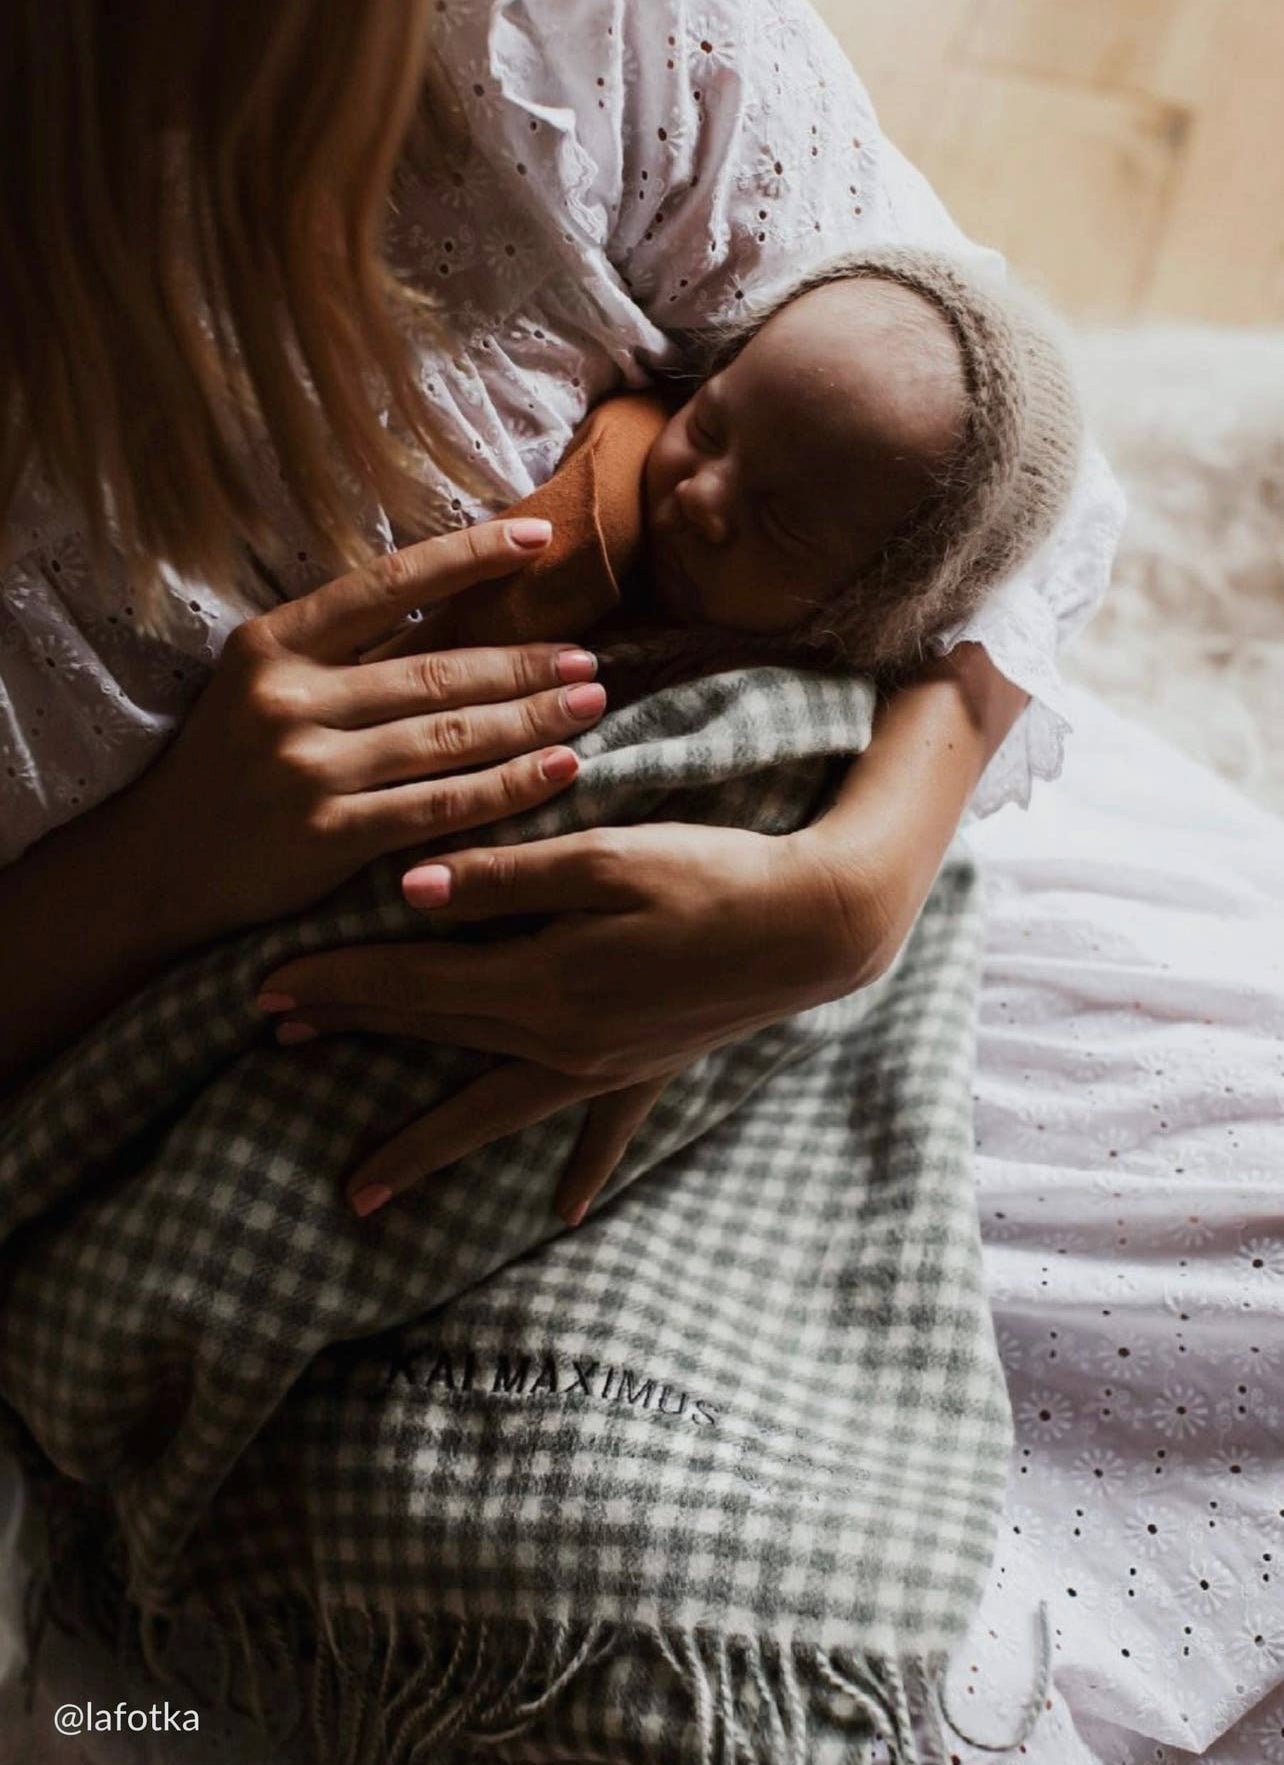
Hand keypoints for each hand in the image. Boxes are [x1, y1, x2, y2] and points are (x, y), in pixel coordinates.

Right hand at [132, 518, 607, 938]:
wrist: (161, 866)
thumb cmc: (231, 766)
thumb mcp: (265, 685)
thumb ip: (344, 652)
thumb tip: (455, 608)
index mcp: (273, 643)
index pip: (388, 583)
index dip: (468, 557)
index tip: (536, 538)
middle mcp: (289, 697)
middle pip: (436, 670)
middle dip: (524, 662)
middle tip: (589, 658)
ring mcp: (309, 768)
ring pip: (448, 736)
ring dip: (532, 719)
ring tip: (590, 705)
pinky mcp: (329, 836)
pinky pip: (441, 806)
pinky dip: (508, 787)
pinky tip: (558, 771)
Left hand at [257, 819, 883, 1221]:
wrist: (815, 927)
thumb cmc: (712, 876)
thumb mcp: (605, 857)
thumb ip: (502, 877)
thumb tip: (404, 892)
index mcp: (541, 981)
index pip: (412, 980)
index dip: (337, 979)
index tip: (267, 987)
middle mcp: (561, 1040)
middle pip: (436, 1037)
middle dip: (353, 1036)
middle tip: (273, 1045)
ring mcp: (604, 1068)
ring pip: (490, 1107)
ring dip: (423, 1143)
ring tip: (361, 1189)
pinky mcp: (648, 1070)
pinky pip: (604, 1134)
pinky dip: (581, 1169)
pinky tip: (561, 1213)